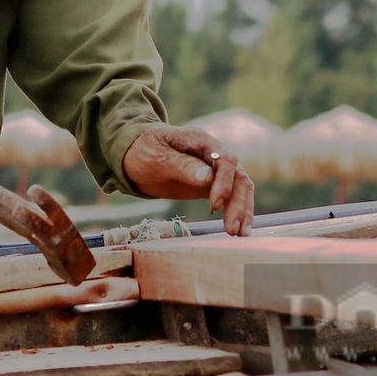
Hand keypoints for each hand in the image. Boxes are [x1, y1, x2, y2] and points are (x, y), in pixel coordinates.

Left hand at [122, 126, 255, 235]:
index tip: (215, 204)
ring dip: (243, 210)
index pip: (224, 159)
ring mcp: (214, 169)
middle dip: (237, 203)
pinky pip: (231, 196)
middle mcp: (212, 153)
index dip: (224, 181)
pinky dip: (237, 211)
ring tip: (240, 234)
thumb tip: (208, 177)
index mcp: (200, 141)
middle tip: (232, 230)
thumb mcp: (155, 156)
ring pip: (239, 187)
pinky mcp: (211, 185)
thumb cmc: (142, 151)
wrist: (134, 156)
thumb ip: (181, 165)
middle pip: (237, 175)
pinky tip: (239, 229)